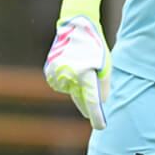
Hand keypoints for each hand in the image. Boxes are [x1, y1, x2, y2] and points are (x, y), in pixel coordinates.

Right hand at [44, 0, 110, 128]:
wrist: (74, 27)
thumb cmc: (95, 46)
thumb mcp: (105, 64)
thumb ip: (104, 86)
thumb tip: (100, 102)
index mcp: (85, 73)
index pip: (92, 100)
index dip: (96, 115)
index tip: (101, 127)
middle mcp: (68, 75)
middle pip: (80, 99)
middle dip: (88, 107)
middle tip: (96, 118)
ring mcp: (56, 74)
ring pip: (70, 92)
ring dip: (77, 89)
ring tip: (82, 70)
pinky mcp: (49, 72)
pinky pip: (61, 85)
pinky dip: (68, 82)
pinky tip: (71, 69)